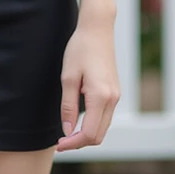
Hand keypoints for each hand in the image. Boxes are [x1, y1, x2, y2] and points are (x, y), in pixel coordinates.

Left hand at [56, 22, 120, 151]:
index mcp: (101, 97)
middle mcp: (112, 99)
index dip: (73, 144)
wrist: (97, 29)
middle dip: (80, 143)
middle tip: (61, 142)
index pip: (89, 134)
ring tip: (67, 132)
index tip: (58, 145)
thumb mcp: (68, 77)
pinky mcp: (115, 91)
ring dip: (87, 134)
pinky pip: (105, 116)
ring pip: (103, 127)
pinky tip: (79, 119)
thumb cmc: (80, 49)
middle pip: (99, 135)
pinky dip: (93, 124)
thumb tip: (68, 131)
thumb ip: (68, 107)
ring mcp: (116, 95)